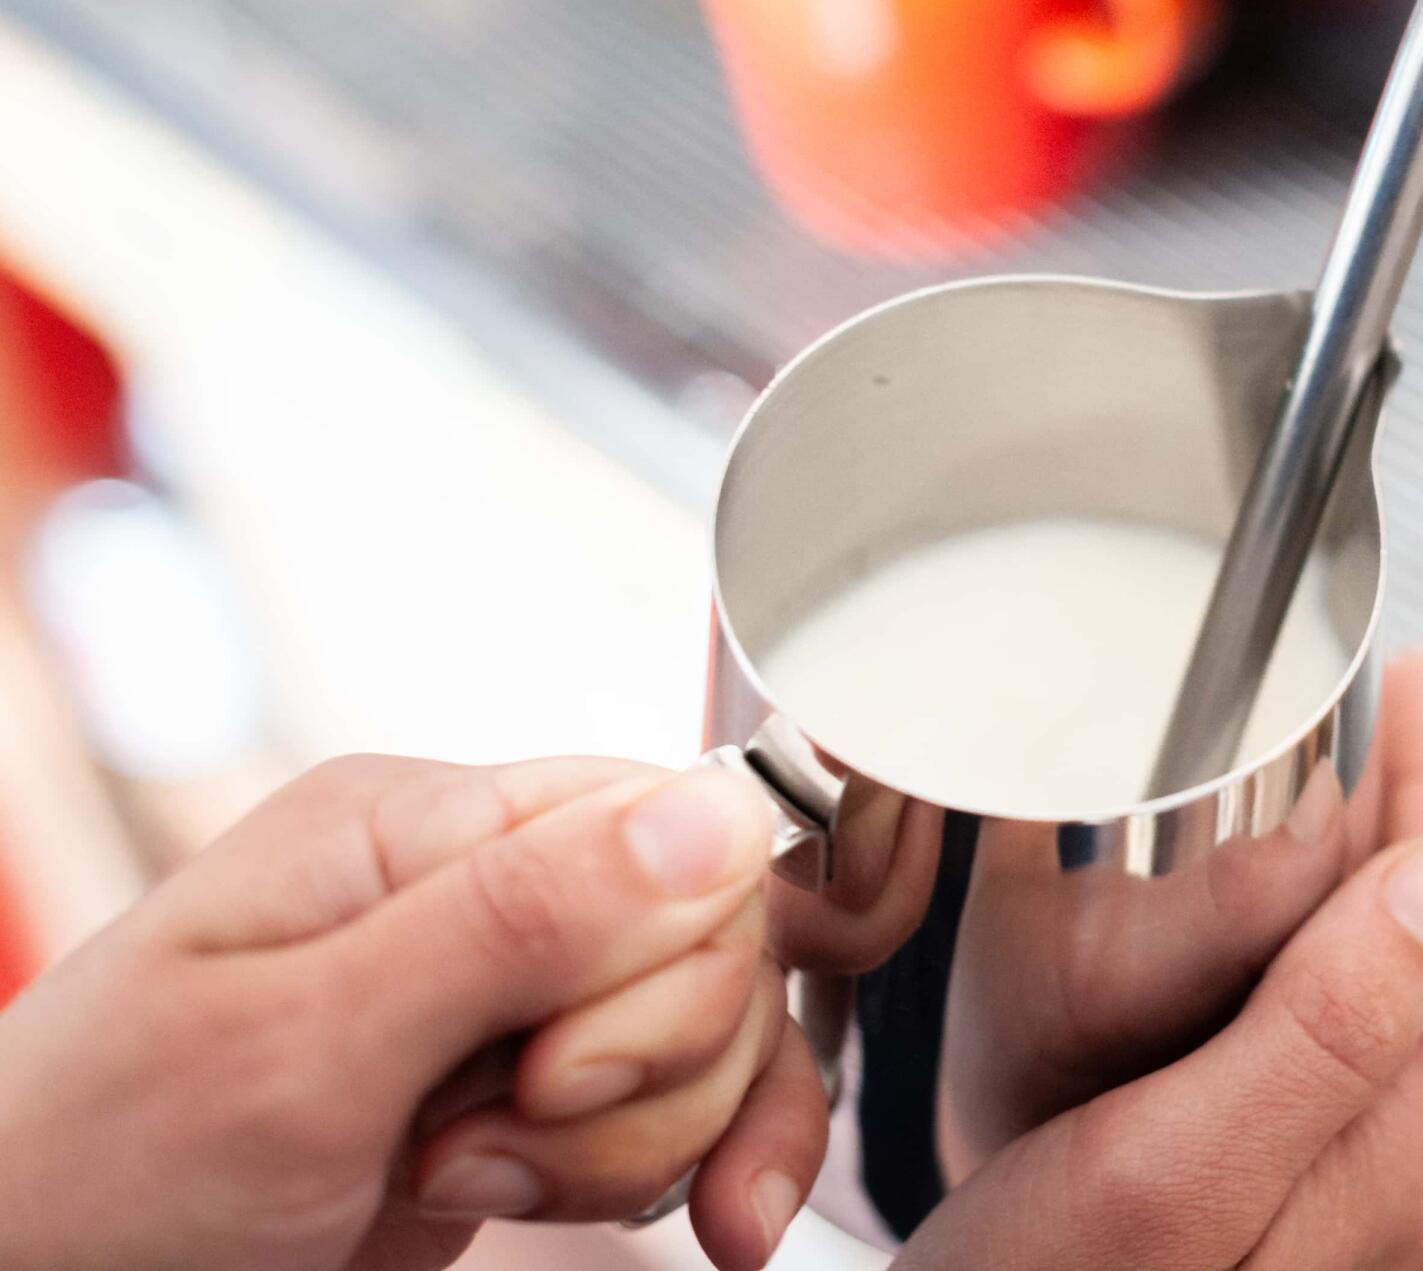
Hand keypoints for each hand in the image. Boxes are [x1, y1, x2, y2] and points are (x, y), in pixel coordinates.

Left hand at [0, 755, 827, 1270]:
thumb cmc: (91, 1184)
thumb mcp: (304, 1050)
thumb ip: (519, 923)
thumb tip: (718, 811)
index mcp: (417, 828)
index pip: (671, 833)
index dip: (663, 966)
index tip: (552, 1074)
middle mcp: (473, 897)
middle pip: (710, 942)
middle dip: (645, 1071)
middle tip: (491, 1141)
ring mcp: (497, 1005)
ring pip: (708, 1037)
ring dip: (640, 1142)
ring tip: (477, 1186)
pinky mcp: (516, 1103)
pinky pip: (676, 1110)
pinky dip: (695, 1164)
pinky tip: (708, 1225)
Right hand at [895, 652, 1422, 1269]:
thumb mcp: (1171, 1169)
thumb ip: (1323, 1030)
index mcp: (1382, 1160)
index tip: (1410, 676)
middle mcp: (1390, 1195)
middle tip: (1374, 713)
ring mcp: (1349, 1223)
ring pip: (1414, 1010)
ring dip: (1392, 885)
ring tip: (1332, 799)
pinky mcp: (1295, 1237)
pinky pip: (1362, 1066)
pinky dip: (1345, 965)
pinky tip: (1278, 951)